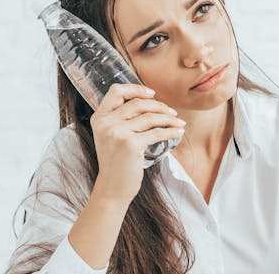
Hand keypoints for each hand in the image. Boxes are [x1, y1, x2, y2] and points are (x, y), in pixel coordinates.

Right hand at [89, 83, 185, 204]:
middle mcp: (106, 123)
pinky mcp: (130, 144)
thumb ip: (123, 119)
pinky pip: (156, 132)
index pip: (116, 91)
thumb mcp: (112, 136)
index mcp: (99, 118)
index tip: (152, 93)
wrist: (112, 188)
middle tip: (172, 113)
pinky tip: (178, 132)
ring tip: (179, 123)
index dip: (136, 88)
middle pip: (138, 103)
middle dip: (159, 106)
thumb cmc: (117, 162)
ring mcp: (117, 133)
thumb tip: (151, 102)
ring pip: (150, 117)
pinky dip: (171, 131)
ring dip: (169, 119)